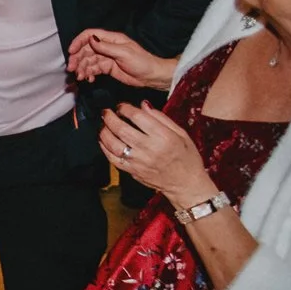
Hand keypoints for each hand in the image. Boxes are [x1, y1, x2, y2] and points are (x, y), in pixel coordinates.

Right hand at [68, 28, 175, 90]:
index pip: (90, 35)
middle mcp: (107, 47)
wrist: (152, 77)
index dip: (78, 42)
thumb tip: (91, 39)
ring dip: (81, 68)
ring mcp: (106, 57)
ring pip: (88, 60)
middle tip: (72, 68)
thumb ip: (106, 47)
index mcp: (112, 39)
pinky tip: (89, 79)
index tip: (71, 52)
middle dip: (77, 58)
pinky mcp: (107, 68)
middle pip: (85, 49)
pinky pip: (93, 69)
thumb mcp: (124, 53)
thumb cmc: (143, 62)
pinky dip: (88, 74)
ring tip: (80, 77)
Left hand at [100, 102, 217, 207]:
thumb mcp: (181, 134)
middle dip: (110, 117)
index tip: (122, 106)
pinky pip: (113, 158)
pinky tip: (104, 140)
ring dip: (104, 131)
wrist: (187, 184)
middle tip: (107, 112)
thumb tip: (143, 105)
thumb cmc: (187, 158)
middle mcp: (150, 149)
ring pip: (113, 144)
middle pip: (121, 129)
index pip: (138, 117)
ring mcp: (139, 161)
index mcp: (164, 137)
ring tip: (103, 125)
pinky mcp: (133, 171)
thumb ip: (161, 118)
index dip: (125, 108)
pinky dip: (104, 148)